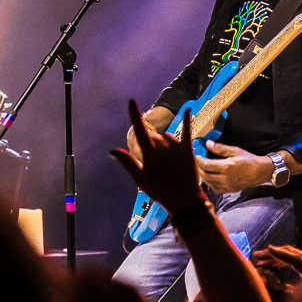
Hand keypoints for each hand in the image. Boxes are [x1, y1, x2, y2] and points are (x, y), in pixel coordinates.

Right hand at [107, 98, 204, 219]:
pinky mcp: (188, 149)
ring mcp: (176, 147)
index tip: (131, 101)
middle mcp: (163, 146)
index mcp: (150, 153)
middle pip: (153, 137)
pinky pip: (187, 131)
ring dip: (165, 144)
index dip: (134, 115)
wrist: (184, 200)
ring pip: (166, 137)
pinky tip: (188, 110)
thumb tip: (112, 150)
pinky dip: (187, 120)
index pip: (139, 130)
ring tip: (168, 164)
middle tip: (157, 167)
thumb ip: (127, 162)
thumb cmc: (160, 191)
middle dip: (151, 146)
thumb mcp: (140, 179)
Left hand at [195, 142, 275, 192]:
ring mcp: (227, 186)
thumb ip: (220, 148)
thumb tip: (208, 143)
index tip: (196, 156)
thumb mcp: (235, 151)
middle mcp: (225, 178)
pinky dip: (209, 183)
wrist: (261, 172)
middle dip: (198, 168)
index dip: (198, 161)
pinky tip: (209, 176)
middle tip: (196, 162)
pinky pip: (215, 188)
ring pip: (209, 183)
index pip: (206, 165)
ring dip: (202, 176)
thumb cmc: (249, 160)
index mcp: (226, 167)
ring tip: (201, 168)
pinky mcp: (230, 190)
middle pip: (205, 175)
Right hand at [251, 244, 301, 292]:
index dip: (280, 254)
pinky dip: (282, 257)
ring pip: (290, 252)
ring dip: (275, 255)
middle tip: (256, 255)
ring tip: (260, 260)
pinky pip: (294, 255)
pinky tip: (273, 262)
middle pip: (290, 252)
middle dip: (272, 253)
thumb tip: (274, 286)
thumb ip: (291, 292)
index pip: (294, 258)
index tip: (267, 250)